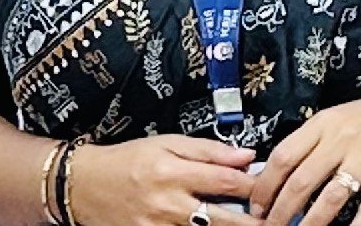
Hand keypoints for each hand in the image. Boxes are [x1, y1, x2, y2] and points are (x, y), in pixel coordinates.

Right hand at [70, 134, 264, 225]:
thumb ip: (208, 150)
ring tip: (254, 224)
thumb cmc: (129, 160)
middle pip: (223, 218)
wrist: (87, 186)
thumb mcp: (167, 142)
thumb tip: (245, 154)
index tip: (272, 185)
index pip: (225, 181)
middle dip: (253, 221)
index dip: (254, 185)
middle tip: (274, 219)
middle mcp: (169, 204)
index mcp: (174, 171)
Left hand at [250, 85, 360, 225]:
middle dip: (280, 211)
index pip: (284, 154)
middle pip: (301, 180)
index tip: (256, 204)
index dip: (266, 184)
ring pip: (329, 198)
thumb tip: (282, 171)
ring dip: (309, 224)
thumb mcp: (339, 118)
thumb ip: (313, 142)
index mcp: (324, 123)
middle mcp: (341, 139)